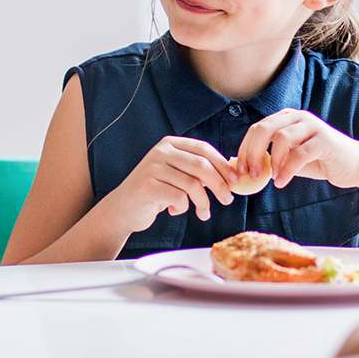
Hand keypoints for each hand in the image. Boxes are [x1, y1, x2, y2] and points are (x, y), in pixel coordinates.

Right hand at [108, 136, 236, 228]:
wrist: (124, 208)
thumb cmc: (156, 192)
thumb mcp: (177, 175)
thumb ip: (197, 171)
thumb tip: (231, 174)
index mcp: (170, 144)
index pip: (203, 149)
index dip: (222, 164)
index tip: (235, 180)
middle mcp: (161, 152)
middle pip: (201, 165)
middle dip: (219, 184)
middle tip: (227, 199)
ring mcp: (152, 167)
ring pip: (192, 184)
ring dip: (203, 202)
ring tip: (203, 213)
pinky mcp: (147, 186)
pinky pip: (178, 198)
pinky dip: (183, 208)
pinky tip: (175, 211)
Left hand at [236, 108, 358, 188]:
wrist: (354, 164)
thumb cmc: (320, 161)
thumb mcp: (290, 158)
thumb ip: (271, 159)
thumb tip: (244, 166)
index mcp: (287, 119)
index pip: (257, 129)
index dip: (245, 148)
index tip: (240, 169)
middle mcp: (298, 117)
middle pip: (265, 129)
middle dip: (253, 153)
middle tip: (251, 173)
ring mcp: (313, 126)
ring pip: (281, 138)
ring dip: (272, 161)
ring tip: (270, 178)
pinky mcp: (325, 140)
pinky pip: (300, 153)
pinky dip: (287, 170)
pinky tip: (282, 182)